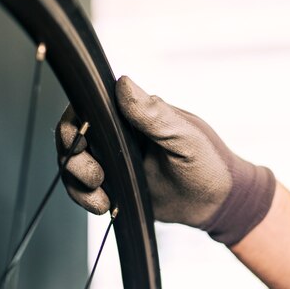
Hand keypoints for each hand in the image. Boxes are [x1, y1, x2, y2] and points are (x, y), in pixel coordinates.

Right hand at [55, 76, 275, 244]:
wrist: (216, 204)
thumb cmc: (208, 163)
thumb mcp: (184, 136)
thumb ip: (154, 114)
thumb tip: (123, 83)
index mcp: (134, 114)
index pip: (90, 106)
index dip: (75, 122)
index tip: (80, 142)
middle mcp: (119, 134)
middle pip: (73, 135)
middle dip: (74, 157)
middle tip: (95, 176)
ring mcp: (114, 160)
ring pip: (74, 164)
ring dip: (78, 182)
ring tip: (101, 197)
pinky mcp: (114, 184)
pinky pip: (84, 189)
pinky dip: (86, 198)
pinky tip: (104, 205)